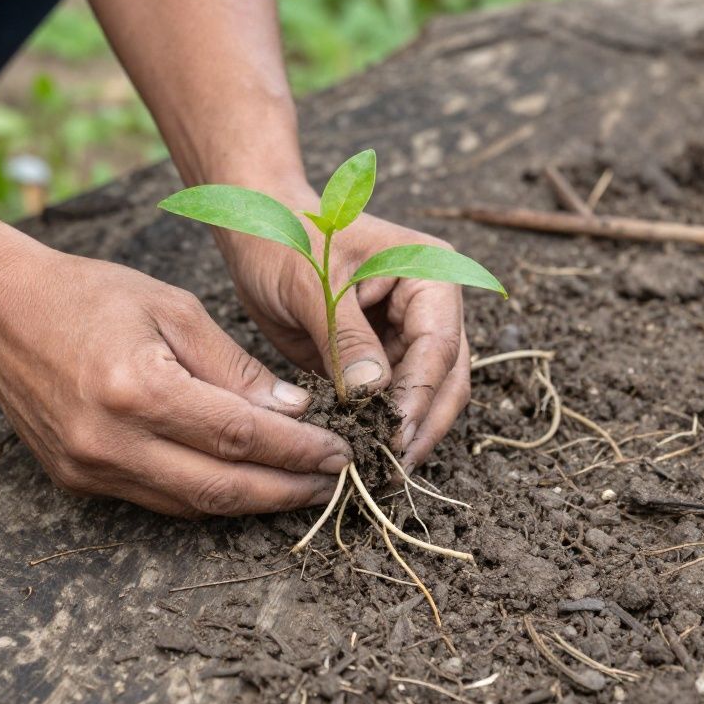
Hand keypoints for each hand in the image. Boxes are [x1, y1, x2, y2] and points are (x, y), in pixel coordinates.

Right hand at [0, 241, 349, 516]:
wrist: (0, 310)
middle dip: (285, 491)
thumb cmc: (90, 295)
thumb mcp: (173, 309)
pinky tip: (240, 483)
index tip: (338, 452)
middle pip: (220, 487)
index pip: (240, 436)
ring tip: (297, 488)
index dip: (296, 451)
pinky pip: (156, 500)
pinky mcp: (76, 479)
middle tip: (331, 484)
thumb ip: (234, 365)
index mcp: (139, 389)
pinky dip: (205, 496)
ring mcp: (89, 467)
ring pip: (190, 505)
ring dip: (250, 501)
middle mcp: (111, 440)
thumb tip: (292, 411)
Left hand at [220, 184, 469, 469]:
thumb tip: (375, 397)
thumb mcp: (313, 285)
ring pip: (424, 396)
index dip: (420, 395)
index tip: (395, 436)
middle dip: (422, 424)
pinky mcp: (379, 358)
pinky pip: (389, 399)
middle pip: (446, 378)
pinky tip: (360, 453)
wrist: (258, 232)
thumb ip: (347, 339)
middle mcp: (429, 307)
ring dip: (404, 432)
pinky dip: (378, 426)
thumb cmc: (286, 240)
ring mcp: (406, 334)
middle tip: (392, 469)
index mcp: (429, 275)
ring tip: (378, 471)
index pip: (438, 346)